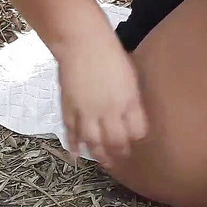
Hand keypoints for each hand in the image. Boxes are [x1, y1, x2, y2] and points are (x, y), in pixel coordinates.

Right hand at [56, 34, 148, 167]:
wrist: (82, 44)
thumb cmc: (111, 54)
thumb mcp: (131, 76)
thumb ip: (132, 99)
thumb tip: (132, 114)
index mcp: (129, 101)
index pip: (137, 130)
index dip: (137, 137)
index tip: (136, 140)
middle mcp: (110, 111)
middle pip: (116, 141)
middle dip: (120, 152)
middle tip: (121, 157)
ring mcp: (88, 112)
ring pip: (94, 142)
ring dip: (99, 154)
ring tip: (104, 162)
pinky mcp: (69, 109)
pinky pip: (72, 133)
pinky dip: (74, 145)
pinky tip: (77, 154)